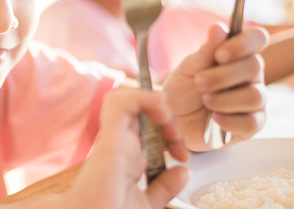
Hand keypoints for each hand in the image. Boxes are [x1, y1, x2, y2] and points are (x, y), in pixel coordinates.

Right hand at [63, 87, 189, 208]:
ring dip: (152, 100)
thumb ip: (164, 188)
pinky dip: (142, 97)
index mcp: (127, 155)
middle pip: (140, 107)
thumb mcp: (147, 203)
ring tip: (167, 118)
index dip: (171, 132)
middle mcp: (119, 142)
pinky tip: (160, 111)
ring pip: (126, 96)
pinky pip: (119, 102)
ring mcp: (113, 137)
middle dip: (166, 114)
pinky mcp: (109, 137)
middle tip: (178, 139)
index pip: (146, 125)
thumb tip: (183, 172)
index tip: (183, 157)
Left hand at [163, 23, 267, 150]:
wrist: (171, 120)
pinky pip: (251, 123)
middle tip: (199, 82)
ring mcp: (254, 101)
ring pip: (255, 96)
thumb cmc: (181, 90)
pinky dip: (229, 120)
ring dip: (224, 99)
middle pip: (254, 67)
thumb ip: (206, 51)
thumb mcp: (189, 68)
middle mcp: (251, 76)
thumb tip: (218, 28)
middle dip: (222, 75)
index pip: (256, 38)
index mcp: (237, 55)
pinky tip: (214, 118)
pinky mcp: (250, 125)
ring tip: (205, 100)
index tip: (219, 55)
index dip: (242, 44)